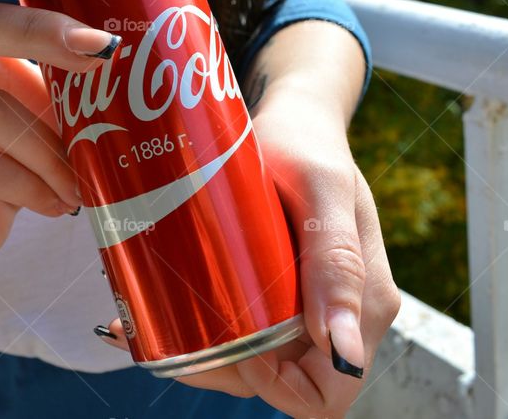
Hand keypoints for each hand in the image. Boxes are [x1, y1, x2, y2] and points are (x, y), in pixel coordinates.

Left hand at [96, 87, 399, 418]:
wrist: (293, 115)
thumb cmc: (307, 141)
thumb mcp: (321, 189)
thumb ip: (338, 262)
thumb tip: (343, 352)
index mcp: (363, 302)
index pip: (327, 394)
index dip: (278, 387)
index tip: (232, 340)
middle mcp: (337, 315)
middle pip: (281, 384)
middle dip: (220, 366)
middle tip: (163, 325)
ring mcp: (306, 306)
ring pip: (253, 363)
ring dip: (200, 349)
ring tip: (144, 316)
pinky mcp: (278, 291)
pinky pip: (243, 330)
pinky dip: (200, 327)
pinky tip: (155, 306)